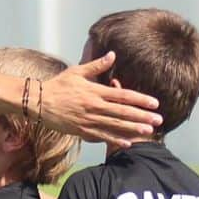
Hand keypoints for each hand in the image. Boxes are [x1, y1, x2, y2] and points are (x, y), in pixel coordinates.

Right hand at [40, 53, 162, 145]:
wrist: (39, 102)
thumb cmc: (58, 85)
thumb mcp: (77, 71)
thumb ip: (96, 65)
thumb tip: (113, 54)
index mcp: (96, 91)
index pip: (123, 96)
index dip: (141, 100)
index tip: (155, 103)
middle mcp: (94, 106)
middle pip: (123, 112)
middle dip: (142, 117)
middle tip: (159, 120)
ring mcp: (88, 120)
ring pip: (115, 125)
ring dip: (133, 129)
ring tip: (148, 131)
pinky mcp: (81, 130)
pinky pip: (101, 136)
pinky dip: (115, 140)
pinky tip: (127, 143)